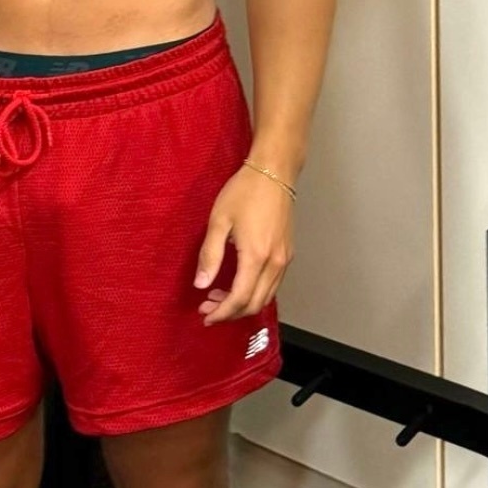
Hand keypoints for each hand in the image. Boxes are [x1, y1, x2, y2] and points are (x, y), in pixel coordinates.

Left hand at [193, 165, 293, 324]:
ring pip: (266, 296)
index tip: (206, 316)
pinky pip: (273, 284)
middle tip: (208, 307)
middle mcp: (275, 262)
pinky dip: (255, 292)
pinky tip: (238, 283)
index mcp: (256, 256)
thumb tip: (200, 284)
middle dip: (230, 312)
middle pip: (255, 304)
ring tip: (219, 297)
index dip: (222, 312)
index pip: (239, 298)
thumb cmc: (245, 191)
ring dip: (243, 304)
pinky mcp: (287, 253)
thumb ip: (210, 255)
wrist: (274, 171)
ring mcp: (284, 258)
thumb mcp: (219, 221)